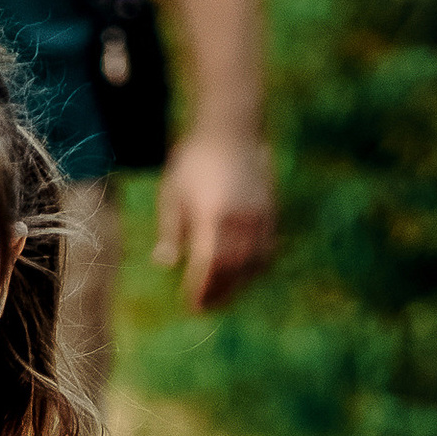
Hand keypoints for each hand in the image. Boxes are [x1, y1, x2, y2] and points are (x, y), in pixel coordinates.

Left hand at [153, 129, 275, 313]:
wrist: (230, 128)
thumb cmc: (194, 160)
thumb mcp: (173, 192)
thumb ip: (171, 230)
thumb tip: (165, 263)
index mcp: (212, 215)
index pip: (208, 264)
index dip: (202, 288)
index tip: (192, 304)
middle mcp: (239, 217)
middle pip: (232, 268)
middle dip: (219, 291)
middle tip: (206, 307)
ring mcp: (259, 213)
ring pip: (253, 261)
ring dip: (238, 283)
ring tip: (223, 295)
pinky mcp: (270, 209)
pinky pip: (267, 246)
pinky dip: (256, 265)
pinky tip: (244, 274)